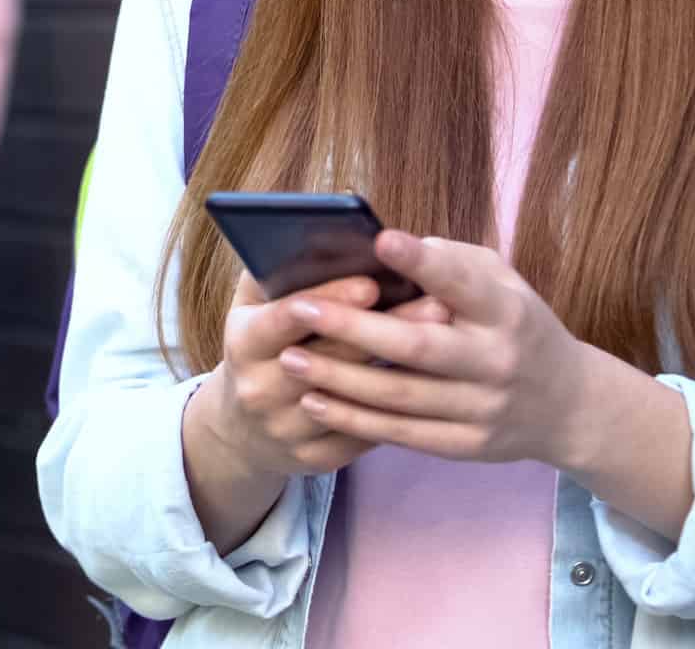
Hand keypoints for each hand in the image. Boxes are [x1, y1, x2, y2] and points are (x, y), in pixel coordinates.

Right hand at [198, 269, 454, 478]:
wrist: (243, 428)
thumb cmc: (263, 343)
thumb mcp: (254, 305)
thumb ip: (280, 273)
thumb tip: (323, 233)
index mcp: (243, 341)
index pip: (286, 317)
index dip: (329, 299)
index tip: (372, 282)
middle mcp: (258, 388)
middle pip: (330, 358)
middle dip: (384, 329)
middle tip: (436, 303)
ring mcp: (285, 429)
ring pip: (353, 401)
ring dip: (403, 372)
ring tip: (451, 342)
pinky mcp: (312, 461)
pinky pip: (364, 436)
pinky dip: (399, 411)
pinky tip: (435, 386)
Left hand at [273, 231, 600, 466]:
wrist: (567, 405)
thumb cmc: (515, 325)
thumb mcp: (502, 283)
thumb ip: (450, 265)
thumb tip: (381, 249)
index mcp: (507, 311)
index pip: (462, 283)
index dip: (423, 262)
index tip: (380, 240)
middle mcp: (498, 361)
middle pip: (419, 347)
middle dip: (355, 329)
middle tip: (301, 310)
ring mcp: (483, 409)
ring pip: (401, 396)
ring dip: (340, 378)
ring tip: (291, 359)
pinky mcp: (467, 446)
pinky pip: (403, 434)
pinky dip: (356, 420)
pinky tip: (317, 401)